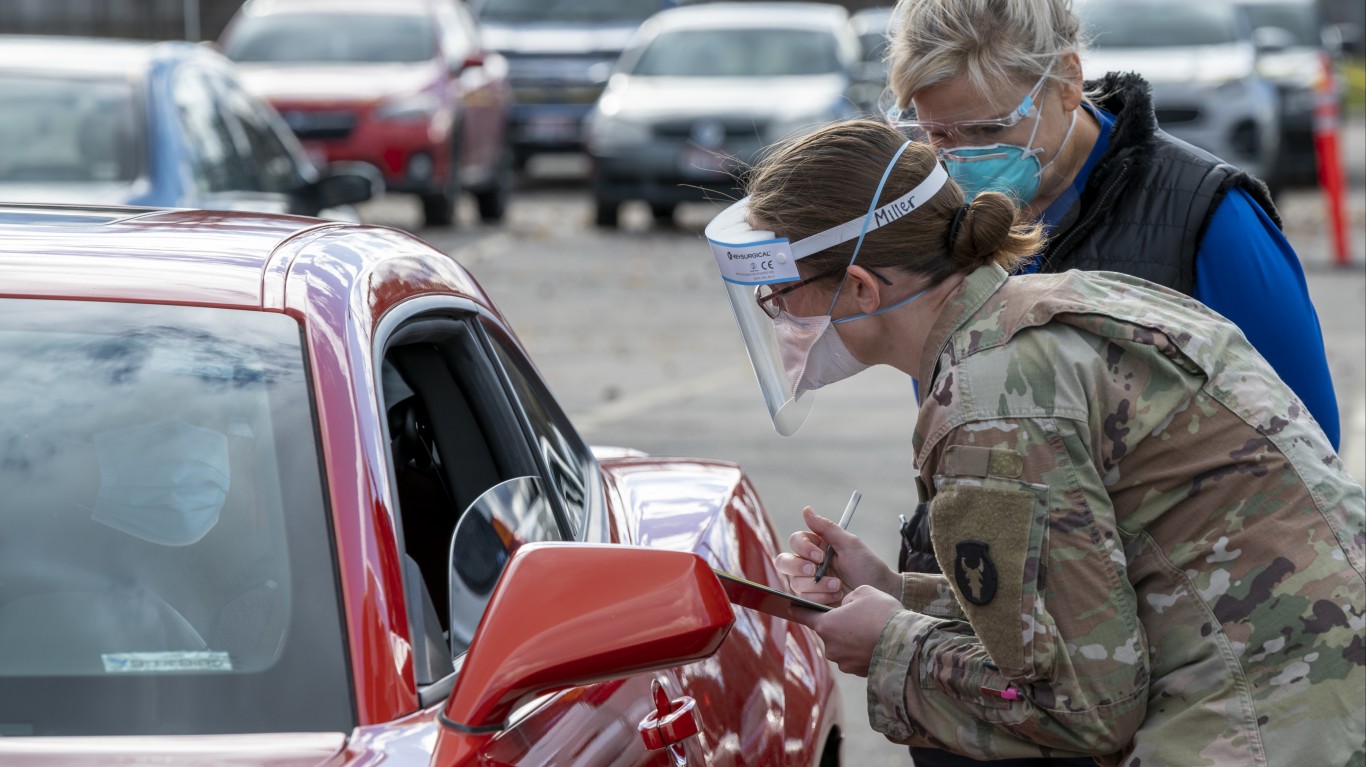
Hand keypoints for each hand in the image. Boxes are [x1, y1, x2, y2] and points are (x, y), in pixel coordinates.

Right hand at [774, 506, 898, 605]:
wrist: (880, 592)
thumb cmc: (868, 566)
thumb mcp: (850, 544)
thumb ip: (827, 528)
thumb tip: (806, 509)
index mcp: (816, 546)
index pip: (795, 541)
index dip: (803, 548)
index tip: (819, 555)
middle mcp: (809, 564)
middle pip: (785, 562)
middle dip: (798, 567)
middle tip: (815, 572)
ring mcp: (809, 584)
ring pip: (795, 583)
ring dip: (817, 586)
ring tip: (838, 586)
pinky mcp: (813, 601)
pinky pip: (803, 600)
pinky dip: (820, 598)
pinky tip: (836, 597)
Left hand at [789, 585, 901, 676]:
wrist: (906, 643)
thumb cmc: (883, 614)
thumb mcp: (864, 592)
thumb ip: (848, 598)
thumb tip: (847, 608)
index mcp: (826, 625)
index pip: (805, 616)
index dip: (798, 610)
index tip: (790, 608)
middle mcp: (831, 647)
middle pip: (829, 631)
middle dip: (841, 624)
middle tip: (861, 617)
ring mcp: (844, 662)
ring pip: (843, 646)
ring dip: (852, 639)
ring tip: (873, 631)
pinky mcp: (858, 672)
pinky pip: (855, 657)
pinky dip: (862, 650)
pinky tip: (877, 643)